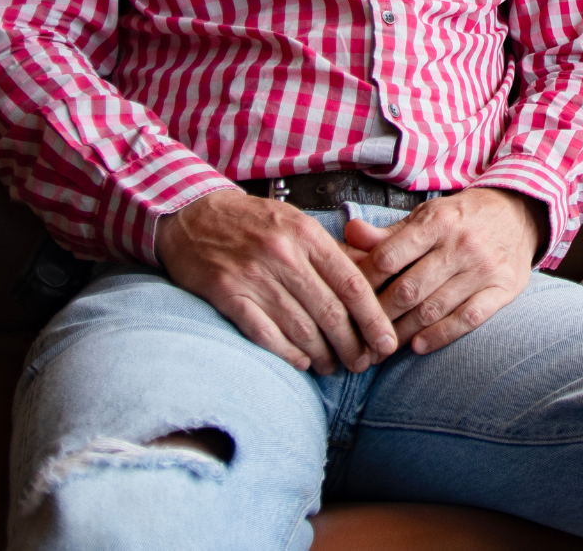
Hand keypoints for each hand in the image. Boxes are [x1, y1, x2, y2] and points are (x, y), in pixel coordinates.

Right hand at [155, 188, 397, 374]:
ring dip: (322, 354)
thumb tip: (371, 283)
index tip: (386, 341)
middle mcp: (284, 255)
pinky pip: (265, 333)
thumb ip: (330, 253)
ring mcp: (254, 276)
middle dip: (352, 344)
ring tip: (334, 366)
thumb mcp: (298, 223)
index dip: (373, 318)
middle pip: (330, 311)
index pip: (352, 283)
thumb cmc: (255, 222)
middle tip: (363, 363)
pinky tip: (302, 363)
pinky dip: (287, 353)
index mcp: (307, 234)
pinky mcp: (227, 295)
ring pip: (300, 327)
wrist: (195, 215)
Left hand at [342, 187, 543, 354]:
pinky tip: (419, 346)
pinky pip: (468, 319)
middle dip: (378, 316)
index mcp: (438, 221)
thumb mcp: (428, 215)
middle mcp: (461, 244)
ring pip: (433, 309)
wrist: (520, 213)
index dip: (363, 283)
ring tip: (383, 345)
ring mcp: (484, 268)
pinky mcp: (503, 288)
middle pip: (408, 289)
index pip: (388, 257)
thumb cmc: (464, 217)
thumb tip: (349, 234)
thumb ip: (388, 232)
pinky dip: (440, 336)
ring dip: (402, 333)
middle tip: (359, 334)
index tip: (348, 301)